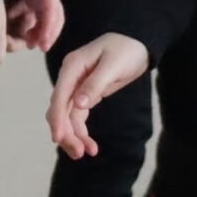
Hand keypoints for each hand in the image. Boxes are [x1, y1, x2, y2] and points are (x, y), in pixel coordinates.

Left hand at [0, 0, 64, 51]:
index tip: (43, 43)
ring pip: (48, 20)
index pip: (52, 11)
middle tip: (40, 48)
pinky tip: (24, 35)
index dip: (49, 28)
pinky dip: (35, 28)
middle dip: (50, 34)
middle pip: (56, 18)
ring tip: (29, 44)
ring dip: (42, 33)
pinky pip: (39, 17)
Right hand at [46, 33, 151, 157]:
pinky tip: (91, 146)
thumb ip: (95, 84)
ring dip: (74, 136)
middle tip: (79, 153)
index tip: (58, 139)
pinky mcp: (86, 95)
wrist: (138, 44)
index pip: (59, 96)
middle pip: (60, 109)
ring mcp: (76, 87)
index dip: (57, 118)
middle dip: (66, 132)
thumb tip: (78, 105)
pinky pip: (78, 117)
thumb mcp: (113, 66)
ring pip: (68, 117)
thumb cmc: (126, 50)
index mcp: (72, 66)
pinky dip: (82, 132)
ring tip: (88, 153)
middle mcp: (70, 78)